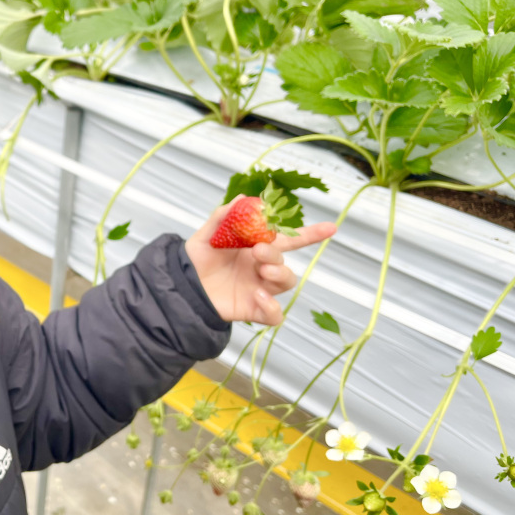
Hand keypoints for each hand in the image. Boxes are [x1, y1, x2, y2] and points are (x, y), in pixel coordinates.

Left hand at [184, 197, 337, 325]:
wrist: (182, 284)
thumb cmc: (197, 260)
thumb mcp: (207, 235)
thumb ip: (223, 216)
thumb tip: (243, 199)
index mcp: (256, 248)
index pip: (288, 240)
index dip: (311, 234)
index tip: (331, 227)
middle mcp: (262, 268)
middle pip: (285, 261)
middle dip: (276, 255)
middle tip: (257, 251)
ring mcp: (260, 289)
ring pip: (286, 283)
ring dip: (279, 275)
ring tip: (261, 271)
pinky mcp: (253, 310)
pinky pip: (275, 315)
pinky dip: (272, 307)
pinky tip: (258, 296)